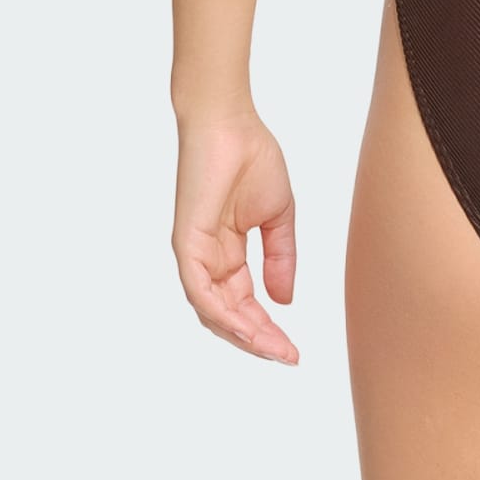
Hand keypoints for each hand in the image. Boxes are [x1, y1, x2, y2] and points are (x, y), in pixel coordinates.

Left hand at [172, 107, 300, 364]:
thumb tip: (285, 301)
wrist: (231, 123)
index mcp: (227, 254)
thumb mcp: (278, 216)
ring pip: (213, 311)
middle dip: (259, 340)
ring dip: (243, 334)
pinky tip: (246, 327)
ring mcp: (195, 254)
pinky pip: (200, 290)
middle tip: (287, 356)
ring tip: (273, 349)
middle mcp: (208, 261)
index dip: (269, 329)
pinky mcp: (186, 244)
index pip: (246, 304)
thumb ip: (281, 257)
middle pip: (230, 316)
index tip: (294, 350)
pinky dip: (222, 313)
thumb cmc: (252, 158)